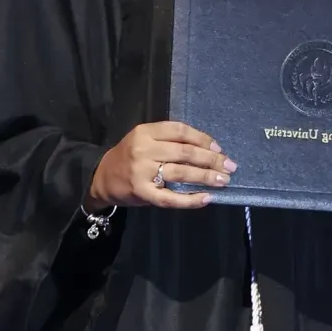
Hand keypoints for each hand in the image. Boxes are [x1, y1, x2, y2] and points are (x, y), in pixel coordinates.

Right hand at [87, 121, 236, 209]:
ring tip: (223, 181)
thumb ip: (169, 141)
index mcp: (145, 132)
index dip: (203, 139)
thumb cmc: (129, 157)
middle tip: (230, 166)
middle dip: (211, 160)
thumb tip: (209, 149)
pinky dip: (190, 199)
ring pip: (182, 172)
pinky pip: (171, 198)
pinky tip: (206, 198)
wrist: (101, 178)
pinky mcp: (142, 192)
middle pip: (185, 152)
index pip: (180, 131)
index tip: (219, 149)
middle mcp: (144, 149)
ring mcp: (142, 171)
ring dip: (206, 177)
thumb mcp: (144, 140)